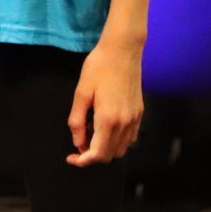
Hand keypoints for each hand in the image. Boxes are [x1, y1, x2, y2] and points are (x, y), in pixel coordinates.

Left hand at [66, 38, 143, 165]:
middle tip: (79, 140)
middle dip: (92, 155)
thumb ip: (77, 121)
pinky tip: (106, 126)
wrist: (123, 50)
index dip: (82, 161)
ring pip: (121, 149)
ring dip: (105, 148)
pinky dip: (117, 141)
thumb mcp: (81, 92)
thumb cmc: (99, 67)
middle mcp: (124, 123)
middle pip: (109, 155)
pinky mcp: (140, 113)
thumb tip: (78, 143)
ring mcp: (134, 119)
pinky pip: (129, 138)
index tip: (71, 158)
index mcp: (108, 119)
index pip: (97, 154)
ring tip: (92, 131)